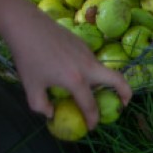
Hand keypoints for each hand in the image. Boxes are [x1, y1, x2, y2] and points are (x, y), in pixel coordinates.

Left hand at [2, 3, 131, 129]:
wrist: (26, 25)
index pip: (90, 106)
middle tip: (124, 103)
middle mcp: (88, 68)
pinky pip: (91, 61)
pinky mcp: (84, 44)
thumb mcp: (30, 86)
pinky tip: (71, 68)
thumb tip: (51, 113)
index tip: (91, 127)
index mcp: (76, 81)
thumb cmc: (28, 57)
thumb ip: (40, 105)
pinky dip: (89, 70)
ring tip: (91, 88)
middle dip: (126, 94)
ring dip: (103, 82)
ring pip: (103, 71)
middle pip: (118, 81)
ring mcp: (88, 54)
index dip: (92, 120)